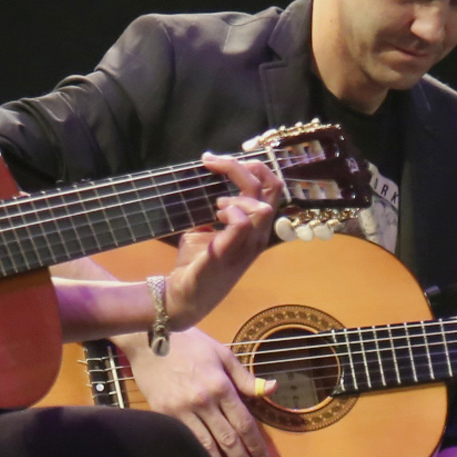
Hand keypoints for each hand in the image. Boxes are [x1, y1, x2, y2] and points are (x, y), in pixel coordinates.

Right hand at [127, 322, 281, 456]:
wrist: (149, 339)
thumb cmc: (189, 343)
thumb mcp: (222, 353)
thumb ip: (246, 377)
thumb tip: (272, 389)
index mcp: (221, 386)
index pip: (244, 423)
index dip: (256, 445)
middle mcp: (204, 401)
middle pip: (228, 439)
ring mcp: (182, 410)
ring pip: (206, 445)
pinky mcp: (164, 414)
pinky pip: (185, 440)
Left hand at [164, 152, 283, 327]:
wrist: (184, 297)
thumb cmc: (196, 265)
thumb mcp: (207, 230)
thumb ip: (215, 212)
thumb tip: (208, 188)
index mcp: (257, 228)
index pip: (272, 187)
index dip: (252, 166)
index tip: (219, 160)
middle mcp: (259, 235)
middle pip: (271, 187)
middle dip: (242, 166)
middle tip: (213, 161)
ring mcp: (248, 246)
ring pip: (261, 203)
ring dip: (236, 191)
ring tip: (217, 203)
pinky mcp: (229, 253)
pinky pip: (242, 222)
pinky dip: (230, 210)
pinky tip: (217, 214)